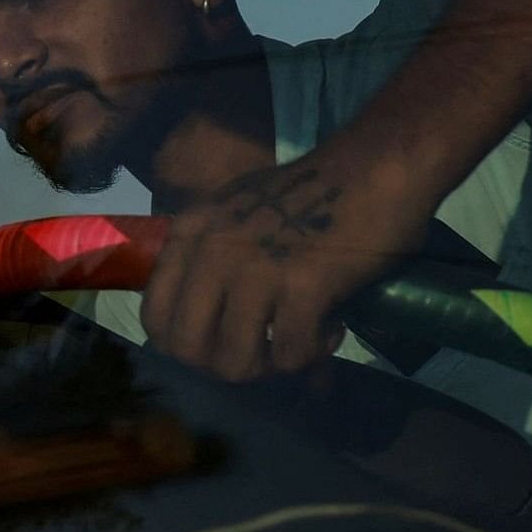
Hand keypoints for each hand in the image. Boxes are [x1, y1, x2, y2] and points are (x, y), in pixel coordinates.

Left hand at [141, 148, 436, 380]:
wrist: (377, 165)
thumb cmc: (312, 191)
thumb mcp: (234, 211)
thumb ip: (207, 254)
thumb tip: (199, 315)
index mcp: (190, 231)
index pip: (154, 316)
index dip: (185, 346)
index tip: (222, 342)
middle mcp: (211, 251)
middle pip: (186, 349)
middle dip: (224, 365)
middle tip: (262, 352)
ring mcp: (254, 269)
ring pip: (233, 363)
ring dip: (269, 366)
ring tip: (298, 341)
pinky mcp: (302, 285)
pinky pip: (290, 354)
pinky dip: (313, 354)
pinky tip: (330, 329)